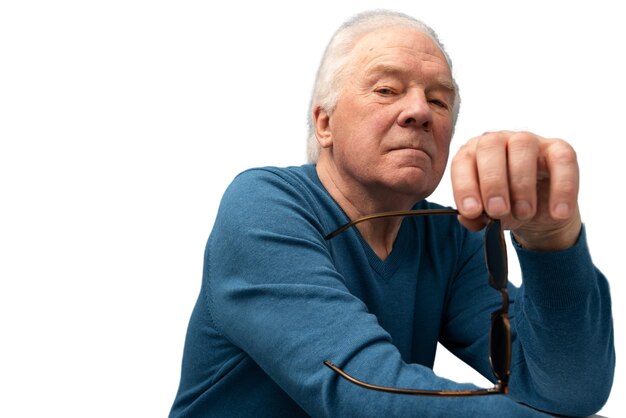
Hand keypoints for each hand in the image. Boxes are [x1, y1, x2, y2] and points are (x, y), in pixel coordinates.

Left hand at [450, 131, 581, 250]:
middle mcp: (497, 141)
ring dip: (522, 183)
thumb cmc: (504, 206)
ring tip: (524, 213)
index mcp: (472, 154)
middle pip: (491, 147)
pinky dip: (562, 188)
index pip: (462, 162)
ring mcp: (528, 141)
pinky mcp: (558, 149)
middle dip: (493, 182)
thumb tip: (469, 218)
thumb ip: (474, 217)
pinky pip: (563, 160)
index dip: (465, 186)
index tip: (472, 212)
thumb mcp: (487, 216)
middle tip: (498, 211)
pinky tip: (558, 212)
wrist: (537, 212)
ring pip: (523, 146)